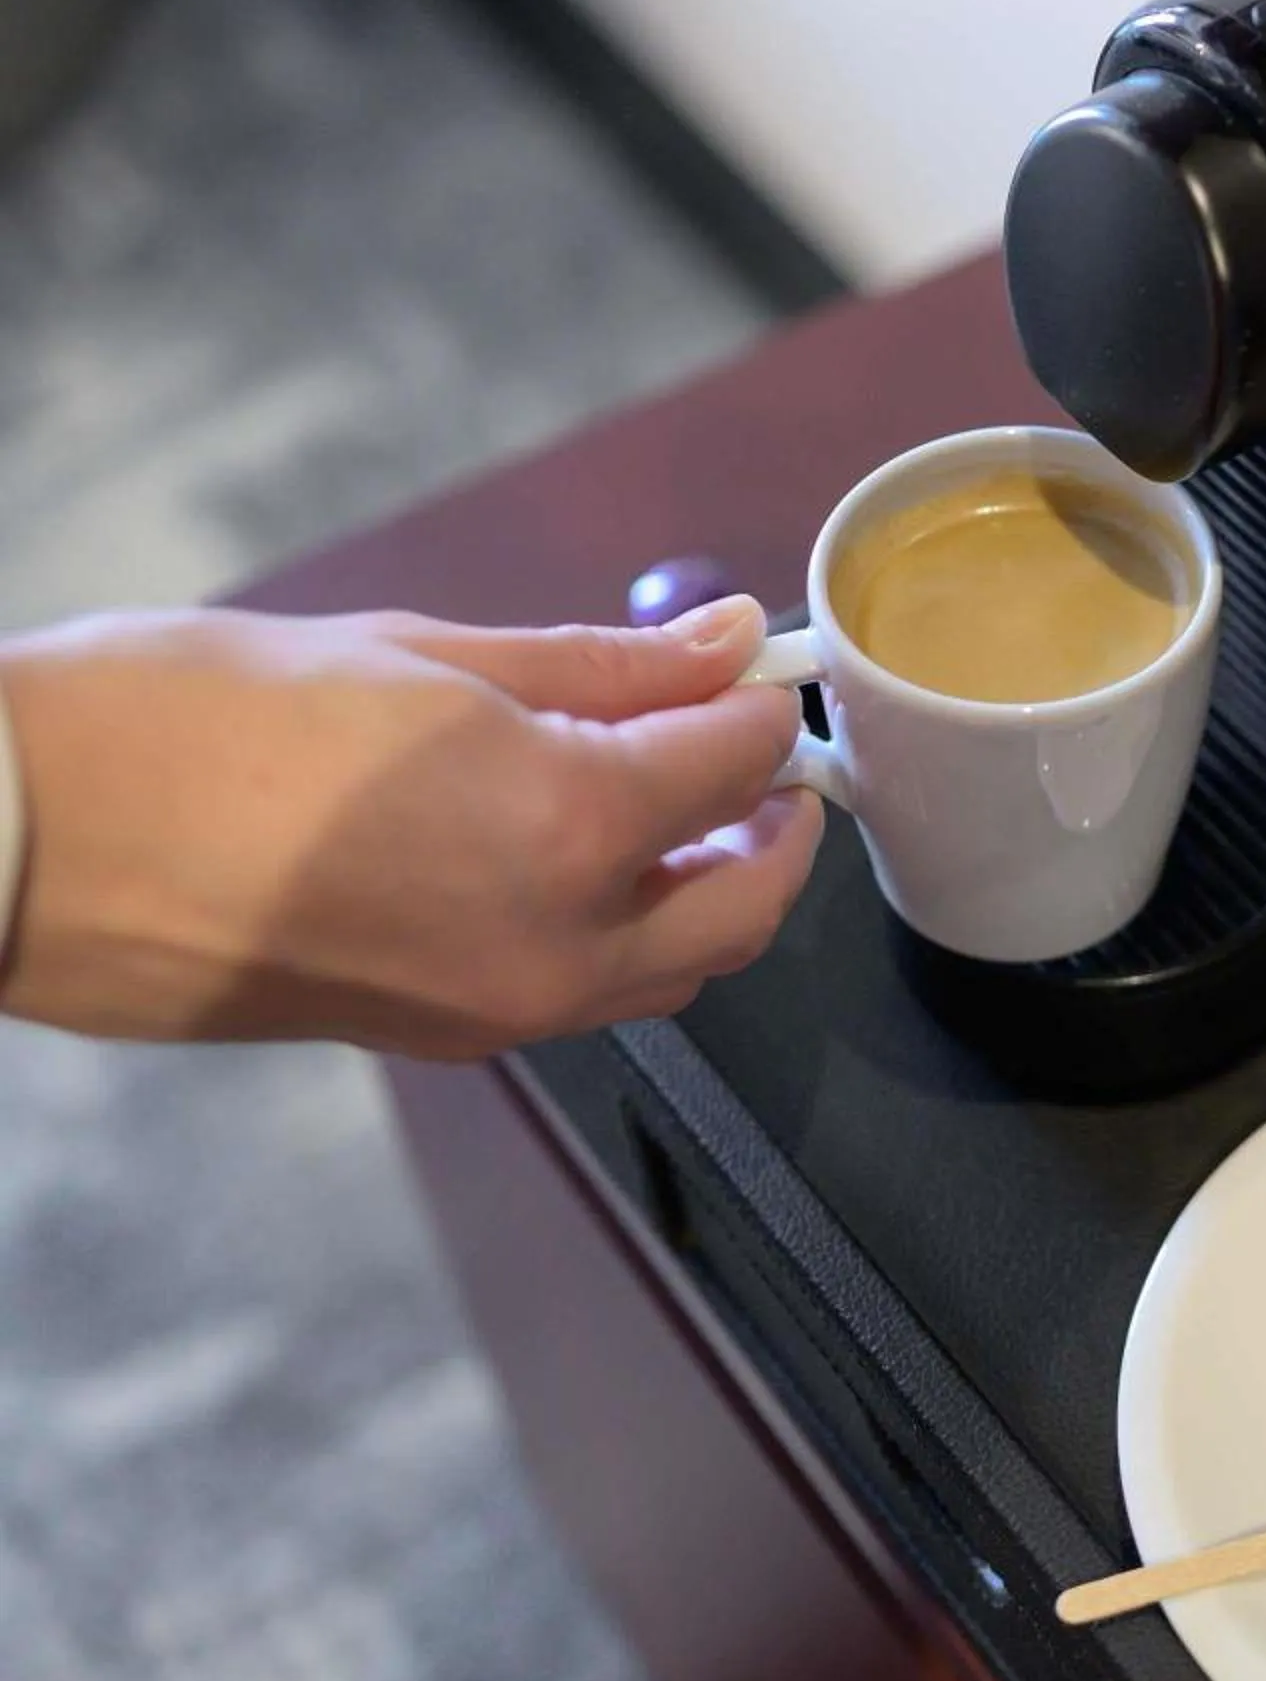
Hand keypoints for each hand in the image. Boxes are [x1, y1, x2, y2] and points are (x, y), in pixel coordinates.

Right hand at [0, 598, 821, 1057]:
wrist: (25, 840)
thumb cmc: (197, 719)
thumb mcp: (421, 653)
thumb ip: (600, 662)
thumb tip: (724, 641)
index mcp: (569, 828)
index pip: (741, 764)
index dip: (765, 704)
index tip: (756, 664)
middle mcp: (556, 946)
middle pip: (745, 906)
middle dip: (775, 824)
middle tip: (754, 750)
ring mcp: (496, 1013)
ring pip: (672, 970)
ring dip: (706, 889)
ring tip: (673, 797)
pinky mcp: (435, 1039)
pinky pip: (582, 995)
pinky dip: (620, 931)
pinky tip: (574, 850)